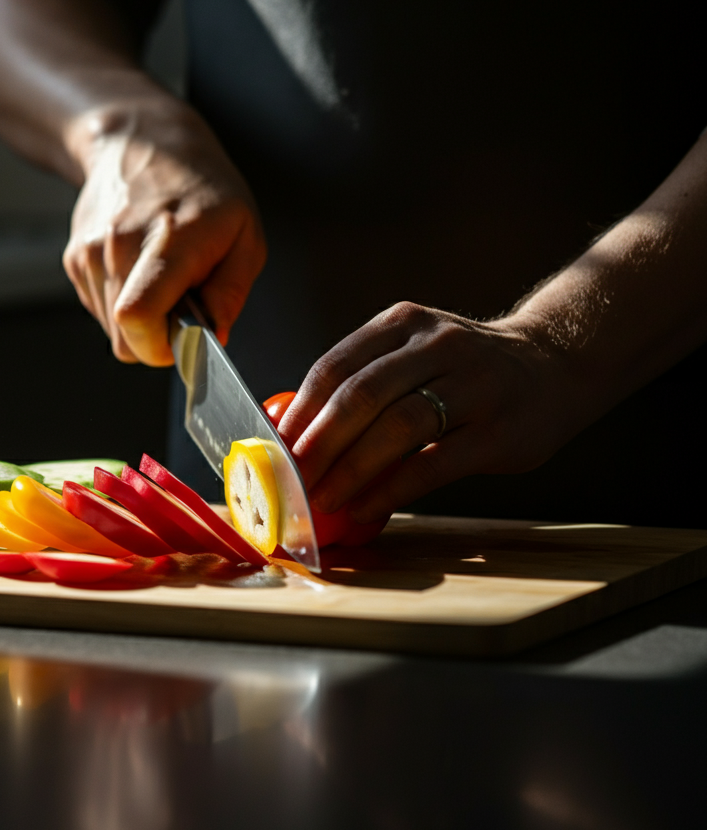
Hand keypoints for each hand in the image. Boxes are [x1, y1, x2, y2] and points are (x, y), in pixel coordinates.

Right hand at [63, 101, 266, 364]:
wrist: (143, 143)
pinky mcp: (75, 258)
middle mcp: (120, 245)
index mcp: (170, 240)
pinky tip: (138, 268)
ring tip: (160, 277)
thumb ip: (231, 293)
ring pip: (112, 329)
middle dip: (157, 338)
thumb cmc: (202, 190)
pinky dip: (122, 302)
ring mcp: (91, 251)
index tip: (184, 339)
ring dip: (140, 319)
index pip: (139, 317)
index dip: (161, 347)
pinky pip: (100, 309)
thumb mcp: (245, 235)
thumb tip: (213, 338)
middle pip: (125, 338)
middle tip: (182, 303)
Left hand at [276, 302, 579, 522]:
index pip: (336, 364)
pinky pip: (433, 463)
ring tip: (323, 498)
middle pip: (362, 395)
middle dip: (318, 443)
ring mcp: (473, 385)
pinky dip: (392, 488)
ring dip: (351, 468)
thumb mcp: (416, 349)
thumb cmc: (465, 368)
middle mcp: (438, 345)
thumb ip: (366, 378)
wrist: (554, 364)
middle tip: (291, 478)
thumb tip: (296, 433)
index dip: (300, 409)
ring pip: (398, 426)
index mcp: (404, 323)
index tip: (274, 446)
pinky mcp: (498, 430)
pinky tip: (366, 506)